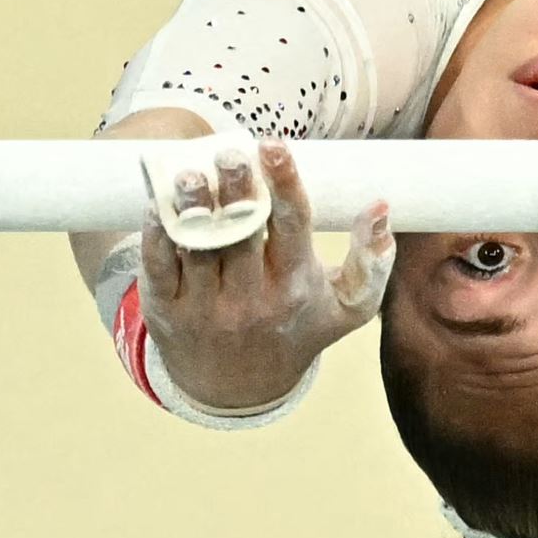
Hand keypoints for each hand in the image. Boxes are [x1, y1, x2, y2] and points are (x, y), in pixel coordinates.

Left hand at [140, 139, 393, 408]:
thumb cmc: (297, 329)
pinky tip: (158, 203)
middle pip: (241, 234)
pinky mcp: (166, 312)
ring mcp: (206, 307)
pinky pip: (158, 267)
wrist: (240, 391)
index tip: (274, 147)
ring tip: (190, 173)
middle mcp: (251, 299)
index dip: (284, 185)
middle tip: (230, 153)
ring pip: (197, 248)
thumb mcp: (348, 307)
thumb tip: (382, 207)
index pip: (291, 227)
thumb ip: (372, 260)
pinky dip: (156, 234)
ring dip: (192, 207)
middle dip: (235, 190)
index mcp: (295, 287)